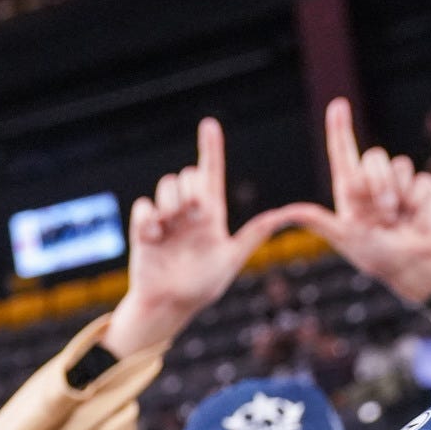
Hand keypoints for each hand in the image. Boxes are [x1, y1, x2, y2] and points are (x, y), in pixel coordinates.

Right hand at [104, 117, 304, 357]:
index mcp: (211, 214)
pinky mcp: (143, 229)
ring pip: (166, 184)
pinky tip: (154, 237)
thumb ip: (255, 234)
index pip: (211, 173)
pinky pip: (143, 206)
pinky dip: (149, 218)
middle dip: (191, 189)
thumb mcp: (232, 259)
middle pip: (188, 174)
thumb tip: (287, 214)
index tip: (210, 125)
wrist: (169, 305)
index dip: (211, 148)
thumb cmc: (202, 286)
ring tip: (171, 226)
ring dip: (171, 201)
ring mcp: (165, 219)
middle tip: (192, 215)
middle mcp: (187, 211)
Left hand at [275, 98, 430, 306]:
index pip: (343, 156)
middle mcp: (373, 183)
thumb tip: (284, 213)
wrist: (415, 264)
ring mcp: (398, 183)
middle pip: (372, 157)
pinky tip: (416, 214)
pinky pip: (419, 178)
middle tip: (382, 214)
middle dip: (377, 183)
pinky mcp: (422, 186)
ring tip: (397, 217)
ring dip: (397, 193)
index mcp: (350, 193)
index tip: (337, 105)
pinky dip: (417, 198)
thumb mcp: (345, 238)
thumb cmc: (376, 255)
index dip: (340, 130)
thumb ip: (318, 221)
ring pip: (397, 164)